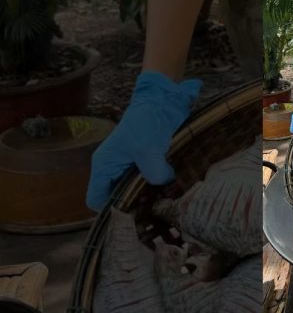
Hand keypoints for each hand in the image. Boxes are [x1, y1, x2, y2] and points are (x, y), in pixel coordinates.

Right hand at [86, 71, 201, 210]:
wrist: (162, 102)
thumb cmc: (146, 121)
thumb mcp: (148, 148)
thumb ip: (153, 171)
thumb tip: (164, 182)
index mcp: (104, 166)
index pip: (96, 199)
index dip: (111, 210)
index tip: (132, 216)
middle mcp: (115, 169)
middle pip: (117, 198)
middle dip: (134, 206)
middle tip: (154, 212)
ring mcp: (131, 166)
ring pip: (135, 191)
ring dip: (149, 197)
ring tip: (165, 202)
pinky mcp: (148, 162)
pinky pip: (149, 182)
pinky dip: (158, 187)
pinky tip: (171, 190)